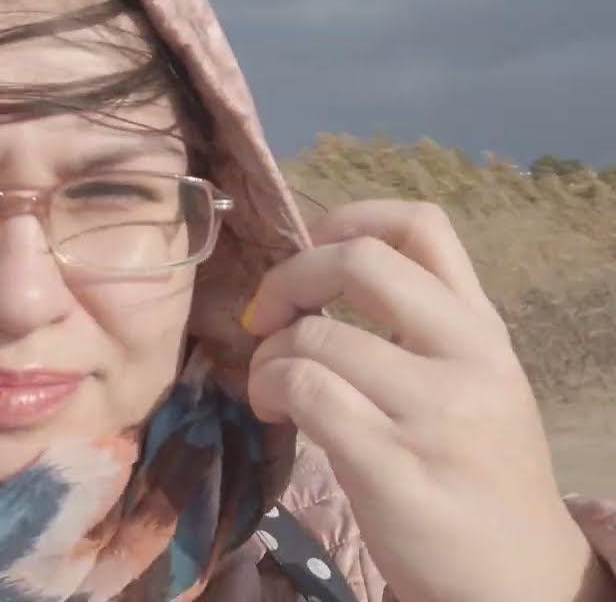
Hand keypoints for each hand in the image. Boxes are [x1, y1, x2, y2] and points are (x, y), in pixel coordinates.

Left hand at [242, 200, 611, 601]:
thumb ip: (415, 330)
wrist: (520, 581)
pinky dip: (269, 388)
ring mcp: (435, 413)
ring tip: (270, 384)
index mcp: (481, 329)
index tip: (309, 250)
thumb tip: (312, 281)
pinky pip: (306, 391)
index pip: (422, 226)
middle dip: (288, 276)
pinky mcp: (394, 466)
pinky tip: (275, 409)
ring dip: (267, 353)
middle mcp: (467, 358)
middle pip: (359, 261)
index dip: (349, 218)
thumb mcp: (470, 383)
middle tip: (265, 315)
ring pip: (316, 335)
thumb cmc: (477, 476)